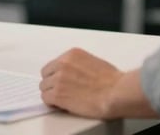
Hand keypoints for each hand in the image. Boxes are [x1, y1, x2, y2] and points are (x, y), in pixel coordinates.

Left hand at [40, 49, 158, 119]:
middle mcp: (62, 64)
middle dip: (52, 84)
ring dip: (51, 94)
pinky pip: (46, 99)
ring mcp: (59, 79)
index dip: (56, 75)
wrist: (114, 92)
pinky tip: (60, 105)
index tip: (59, 81)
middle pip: (46, 75)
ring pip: (44, 88)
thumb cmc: (111, 80)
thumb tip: (74, 73)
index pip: (53, 64)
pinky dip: (51, 103)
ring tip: (62, 99)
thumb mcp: (92, 62)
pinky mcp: (58, 94)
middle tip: (60, 91)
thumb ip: (77, 65)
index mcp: (71, 54)